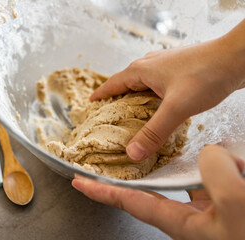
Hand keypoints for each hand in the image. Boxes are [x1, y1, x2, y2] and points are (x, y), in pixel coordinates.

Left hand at [72, 145, 244, 239]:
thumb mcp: (235, 202)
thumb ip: (214, 172)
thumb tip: (208, 153)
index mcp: (180, 223)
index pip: (129, 201)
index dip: (102, 191)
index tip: (79, 182)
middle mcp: (186, 214)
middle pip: (148, 187)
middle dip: (127, 173)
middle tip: (108, 159)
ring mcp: (202, 206)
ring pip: (179, 176)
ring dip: (172, 160)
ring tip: (160, 147)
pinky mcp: (219, 198)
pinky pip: (204, 173)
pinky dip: (206, 160)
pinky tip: (214, 149)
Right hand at [91, 19, 244, 160]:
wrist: (237, 58)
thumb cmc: (205, 75)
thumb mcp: (176, 108)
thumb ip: (154, 132)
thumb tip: (132, 153)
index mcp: (141, 70)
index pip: (112, 84)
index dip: (100, 95)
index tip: (90, 104)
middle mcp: (150, 65)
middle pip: (125, 84)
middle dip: (115, 99)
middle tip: (109, 116)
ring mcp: (165, 67)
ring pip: (142, 84)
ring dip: (134, 98)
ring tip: (131, 116)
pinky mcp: (179, 71)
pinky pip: (157, 85)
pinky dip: (151, 98)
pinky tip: (158, 108)